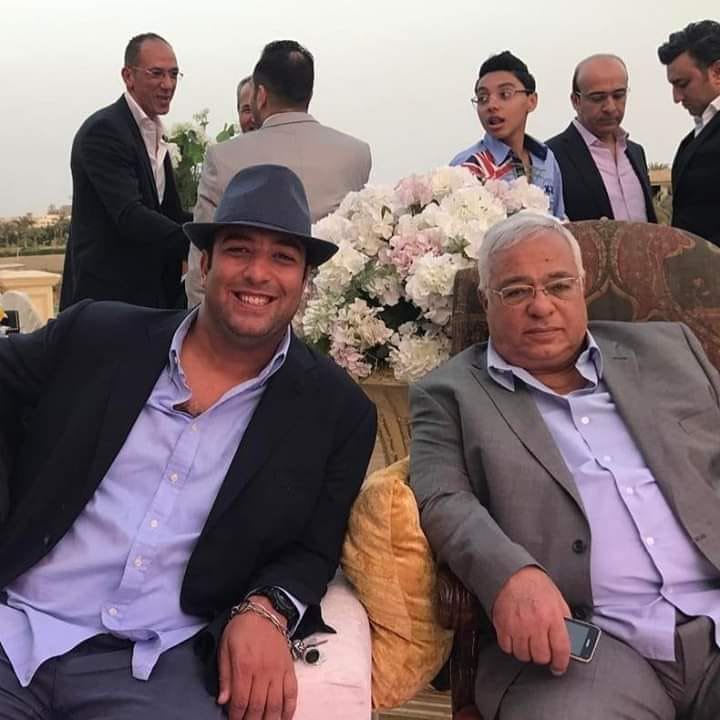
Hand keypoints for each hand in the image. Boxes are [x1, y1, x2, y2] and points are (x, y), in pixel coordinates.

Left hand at [217, 597, 297, 719]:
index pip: (240, 701)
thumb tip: (223, 700)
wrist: (266, 611)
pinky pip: (292, 694)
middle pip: (258, 707)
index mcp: (244, 666)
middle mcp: (263, 671)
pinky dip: (289, 710)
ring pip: (275, 705)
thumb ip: (224, 675)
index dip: (236, 716)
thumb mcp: (225, 648)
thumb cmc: (242, 629)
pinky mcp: (289, 669)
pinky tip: (284, 719)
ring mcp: (278, 671)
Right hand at [491, 566, 571, 674]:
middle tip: (542, 648)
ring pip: (523, 655)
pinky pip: (507, 648)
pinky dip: (511, 646)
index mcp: (552, 617)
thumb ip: (564, 621)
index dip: (561, 664)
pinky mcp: (502, 625)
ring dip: (527, 652)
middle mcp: (535, 623)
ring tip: (528, 641)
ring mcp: (517, 626)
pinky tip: (516, 637)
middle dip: (543, 655)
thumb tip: (569, 642)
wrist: (512, 574)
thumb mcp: (558, 600)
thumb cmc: (536, 585)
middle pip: (541, 657)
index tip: (559, 667)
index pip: (561, 650)